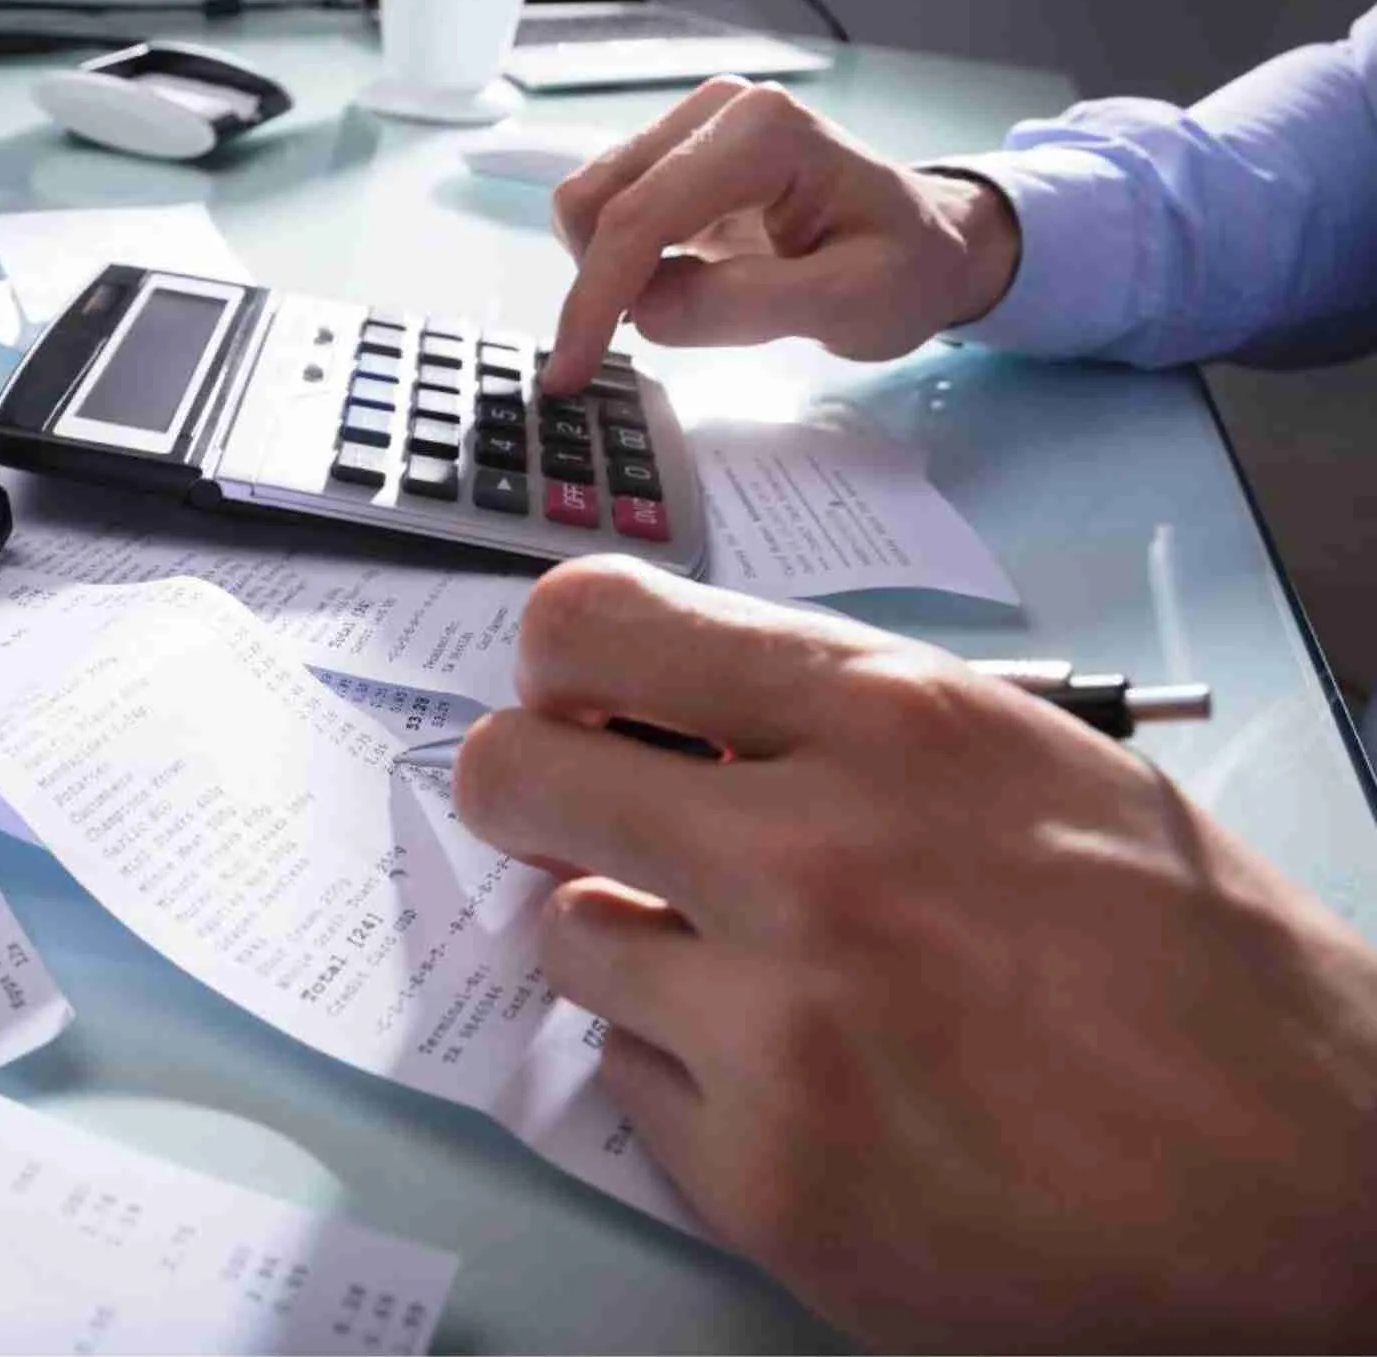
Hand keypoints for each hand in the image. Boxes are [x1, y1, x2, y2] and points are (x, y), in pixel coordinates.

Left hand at [454, 557, 1376, 1349]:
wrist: (1314, 1187)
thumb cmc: (1193, 964)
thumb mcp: (1028, 764)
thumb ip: (832, 720)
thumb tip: (660, 707)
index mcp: (890, 723)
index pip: (592, 625)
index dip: (558, 662)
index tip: (572, 697)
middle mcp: (811, 862)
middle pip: (514, 775)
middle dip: (532, 791)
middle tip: (581, 823)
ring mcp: (777, 1032)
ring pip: (563, 941)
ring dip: (633, 949)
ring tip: (755, 978)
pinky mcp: (765, 1181)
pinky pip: (623, 1085)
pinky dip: (686, 1076)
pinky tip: (800, 1084)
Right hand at [543, 76, 1021, 391]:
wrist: (929, 244)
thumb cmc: (905, 271)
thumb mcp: (849, 306)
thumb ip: (746, 307)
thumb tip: (645, 312)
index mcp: (763, 132)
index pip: (641, 217)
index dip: (593, 300)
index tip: (569, 374)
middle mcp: (717, 110)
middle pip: (597, 202)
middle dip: (597, 287)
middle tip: (627, 352)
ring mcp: (693, 126)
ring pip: (590, 204)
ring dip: (605, 273)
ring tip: (677, 310)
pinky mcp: (678, 154)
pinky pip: (610, 209)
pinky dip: (618, 262)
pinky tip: (671, 287)